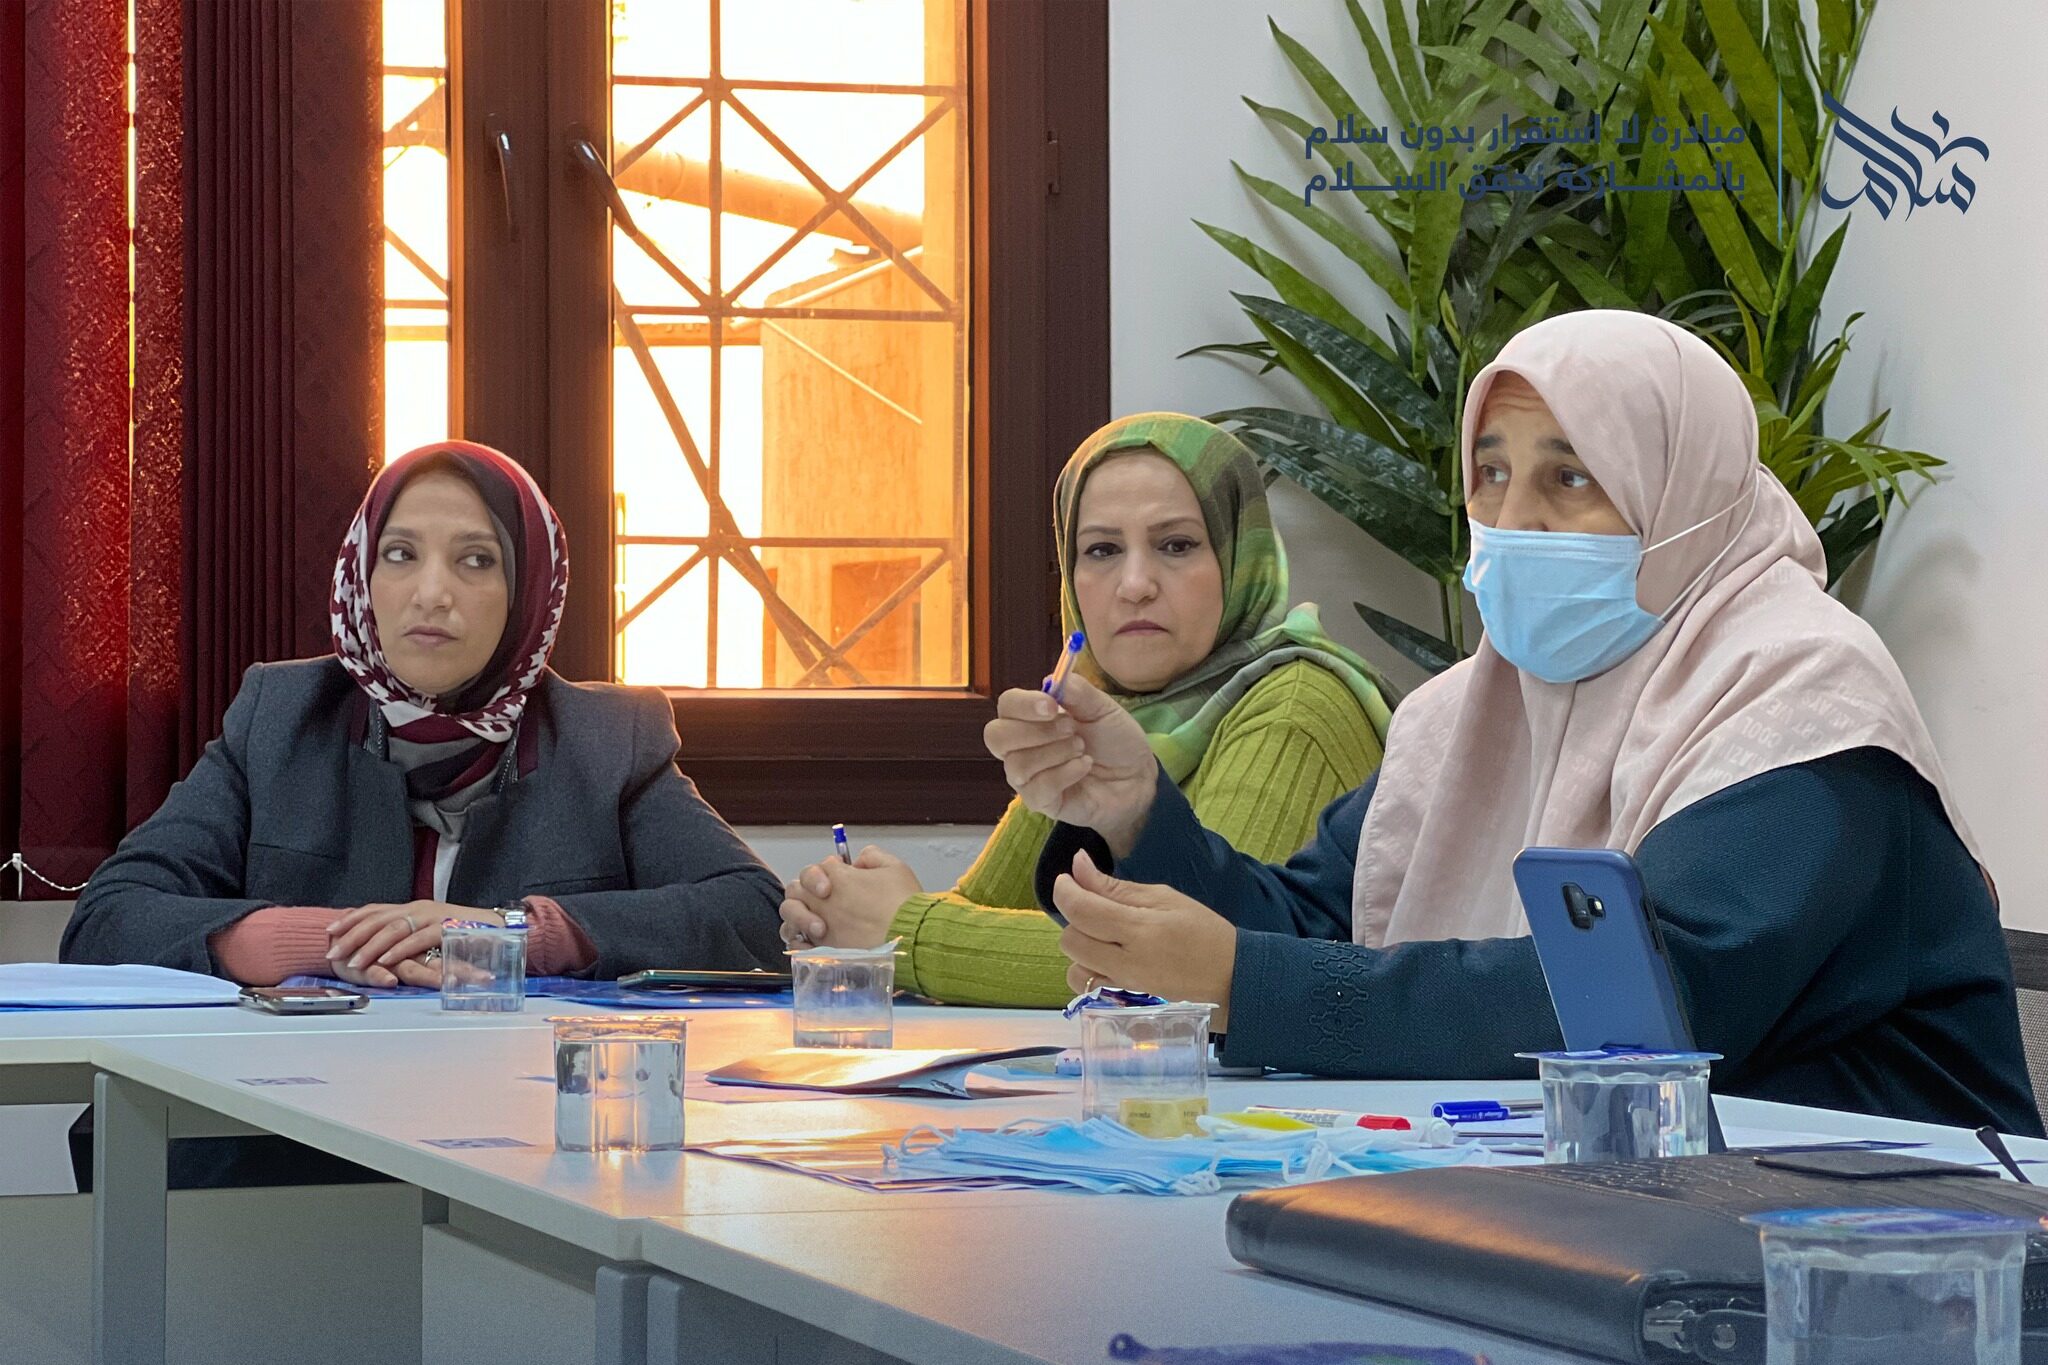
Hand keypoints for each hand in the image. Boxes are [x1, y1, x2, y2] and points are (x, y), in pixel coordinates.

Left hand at [326, 900, 493, 986]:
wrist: (503, 929)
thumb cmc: (467, 934)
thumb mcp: (432, 931)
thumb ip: (411, 935)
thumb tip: (383, 946)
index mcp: (413, 908)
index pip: (374, 910)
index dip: (350, 920)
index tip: (329, 932)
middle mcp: (419, 908)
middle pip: (377, 918)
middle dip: (351, 936)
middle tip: (333, 953)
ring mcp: (433, 917)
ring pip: (394, 928)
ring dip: (371, 946)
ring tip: (353, 962)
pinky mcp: (448, 929)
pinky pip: (419, 938)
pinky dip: (401, 949)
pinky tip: (386, 961)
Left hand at [779, 847, 922, 948]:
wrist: (910, 940)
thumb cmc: (904, 906)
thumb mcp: (895, 867)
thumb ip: (873, 856)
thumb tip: (859, 860)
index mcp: (837, 877)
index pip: (820, 866)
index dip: (830, 868)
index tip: (845, 874)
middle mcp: (822, 901)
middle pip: (797, 888)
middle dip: (808, 889)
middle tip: (825, 896)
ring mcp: (819, 927)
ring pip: (790, 914)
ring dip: (798, 914)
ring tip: (814, 920)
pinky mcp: (822, 951)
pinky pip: (796, 944)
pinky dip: (799, 940)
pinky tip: (811, 940)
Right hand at [983, 675, 1158, 855]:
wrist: (1136, 777)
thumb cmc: (1114, 740)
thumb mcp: (1102, 708)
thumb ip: (1078, 692)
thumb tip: (1052, 679)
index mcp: (1032, 717)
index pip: (1007, 706)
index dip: (1023, 705)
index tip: (1052, 706)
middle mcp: (1021, 746)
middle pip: (996, 736)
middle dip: (1035, 731)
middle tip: (1071, 729)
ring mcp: (1027, 776)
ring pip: (1017, 764)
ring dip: (1055, 753)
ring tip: (1082, 749)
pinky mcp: (1039, 801)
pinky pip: (1037, 788)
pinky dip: (1065, 774)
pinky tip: (1084, 767)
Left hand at [1054, 850, 1236, 1029]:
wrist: (1231, 979)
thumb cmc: (1202, 931)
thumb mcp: (1164, 898)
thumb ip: (1115, 887)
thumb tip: (1077, 865)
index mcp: (1138, 930)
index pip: (1080, 910)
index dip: (1065, 890)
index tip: (1069, 879)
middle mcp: (1124, 963)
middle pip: (1070, 940)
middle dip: (1075, 919)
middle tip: (1096, 907)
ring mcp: (1122, 987)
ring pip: (1073, 967)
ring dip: (1081, 947)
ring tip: (1105, 936)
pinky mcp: (1123, 1003)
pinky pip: (1087, 987)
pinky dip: (1088, 970)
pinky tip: (1109, 959)